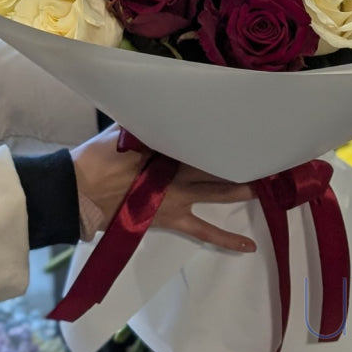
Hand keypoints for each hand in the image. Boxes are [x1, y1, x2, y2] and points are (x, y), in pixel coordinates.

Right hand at [71, 124, 255, 251]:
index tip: (245, 124)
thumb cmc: (98, 157)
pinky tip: (249, 245)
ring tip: (271, 184)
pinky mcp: (174, 218)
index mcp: (167, 145)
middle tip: (268, 152)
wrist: (81, 191)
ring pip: (220, 191)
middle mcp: (179, 169)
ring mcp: (179, 196)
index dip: (225, 132)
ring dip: (245, 187)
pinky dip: (227, 239)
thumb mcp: (123, 131)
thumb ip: (145, 123)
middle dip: (243, 158)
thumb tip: (158, 106)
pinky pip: (205, 231)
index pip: (204, 137)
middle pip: (218, 162)